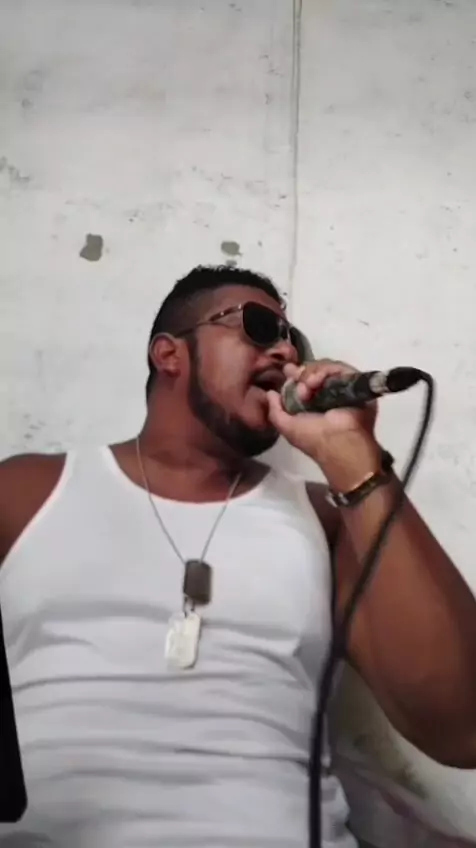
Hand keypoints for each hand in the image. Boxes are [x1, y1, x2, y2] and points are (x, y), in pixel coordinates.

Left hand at [267, 360, 381, 489]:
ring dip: (312, 373)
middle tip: (298, 382)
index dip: (294, 374)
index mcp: (313, 403)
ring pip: (326, 366)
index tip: (288, 370)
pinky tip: (317, 381)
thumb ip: (275, 411)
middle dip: (303, 373)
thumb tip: (270, 393)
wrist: (339, 443)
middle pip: (314, 370)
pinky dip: (327, 370)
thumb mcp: (287, 427)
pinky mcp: (356, 382)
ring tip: (309, 386)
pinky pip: (341, 368)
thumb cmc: (313, 438)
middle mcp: (328, 393)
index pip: (303, 380)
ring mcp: (343, 387)